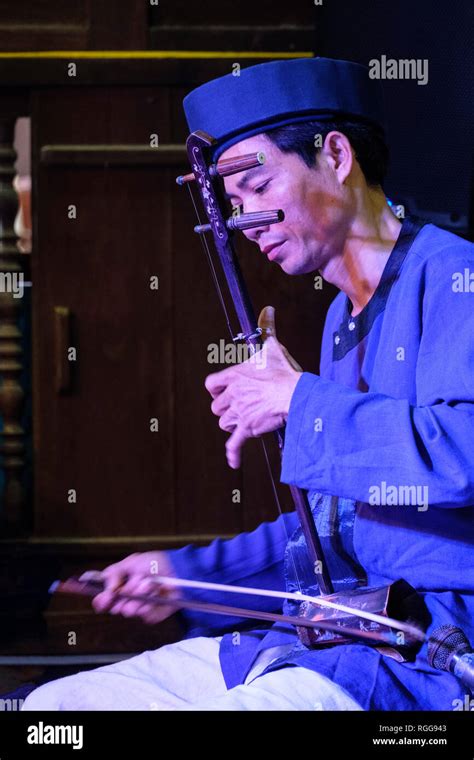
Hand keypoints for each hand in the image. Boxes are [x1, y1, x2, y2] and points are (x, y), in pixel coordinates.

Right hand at [79, 551, 179, 624]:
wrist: (178, 571)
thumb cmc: (156, 563)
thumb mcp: (131, 562)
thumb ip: (114, 573)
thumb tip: (105, 590)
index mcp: (120, 585)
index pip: (103, 596)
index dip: (101, 599)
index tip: (102, 598)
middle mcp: (127, 598)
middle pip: (114, 607)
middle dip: (122, 596)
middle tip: (131, 586)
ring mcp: (138, 607)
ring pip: (128, 610)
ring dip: (138, 596)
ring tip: (149, 585)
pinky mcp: (151, 614)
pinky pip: (143, 615)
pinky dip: (149, 603)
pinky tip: (156, 593)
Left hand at [205, 306, 301, 468]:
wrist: (294, 394)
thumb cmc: (284, 372)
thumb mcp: (273, 348)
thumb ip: (267, 330)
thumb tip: (269, 310)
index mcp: (234, 376)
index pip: (211, 385)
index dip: (217, 390)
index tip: (224, 391)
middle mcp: (232, 394)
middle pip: (216, 407)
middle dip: (227, 408)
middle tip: (241, 407)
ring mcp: (238, 412)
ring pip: (224, 423)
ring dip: (233, 424)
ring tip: (246, 422)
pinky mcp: (247, 428)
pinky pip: (233, 444)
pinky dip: (233, 453)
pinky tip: (233, 461)